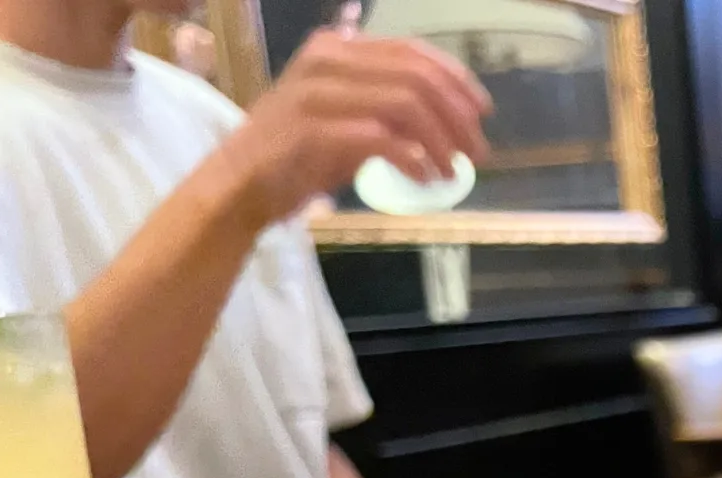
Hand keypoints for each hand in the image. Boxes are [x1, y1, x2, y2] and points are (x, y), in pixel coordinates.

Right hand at [219, 28, 491, 227]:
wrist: (241, 183)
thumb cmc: (298, 154)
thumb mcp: (348, 118)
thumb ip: (391, 109)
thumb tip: (451, 122)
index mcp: (337, 49)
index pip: (411, 52)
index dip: (455, 80)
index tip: (481, 111)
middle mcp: (327, 61)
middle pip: (417, 77)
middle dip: (457, 116)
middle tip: (477, 152)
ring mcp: (319, 93)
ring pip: (407, 105)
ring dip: (441, 141)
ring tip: (453, 172)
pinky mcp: (315, 130)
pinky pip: (382, 139)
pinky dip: (415, 160)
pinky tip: (426, 179)